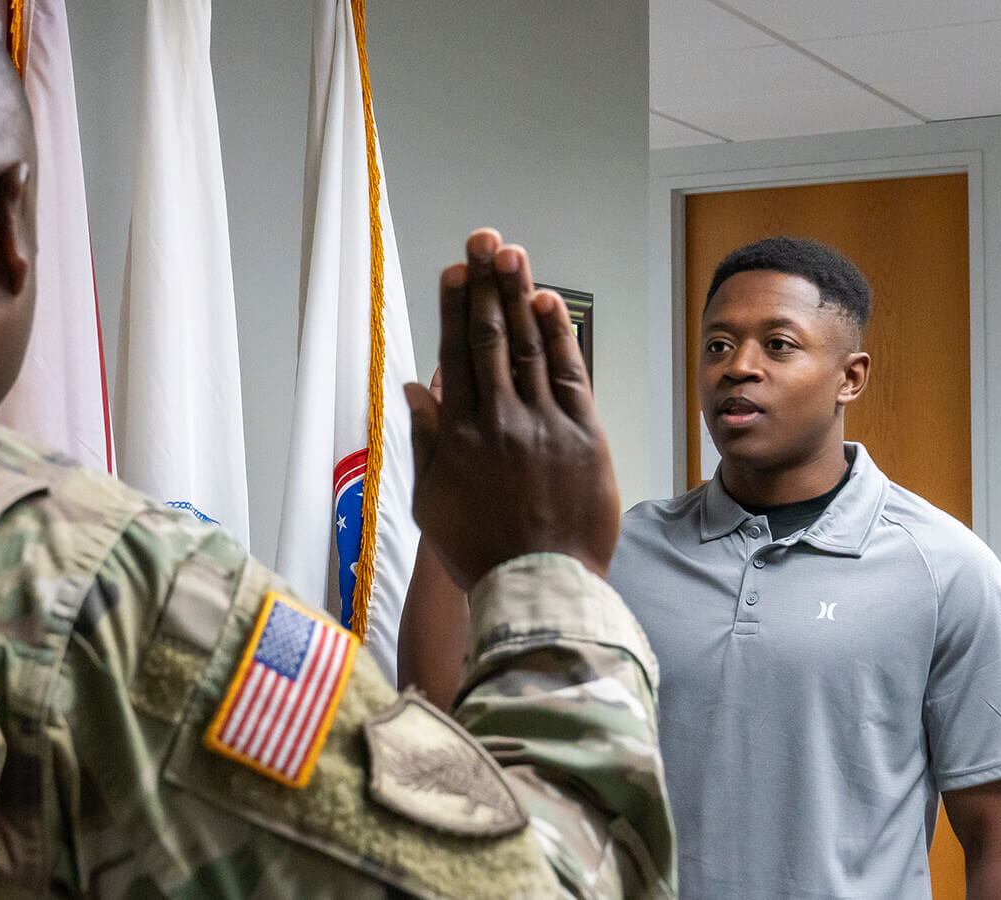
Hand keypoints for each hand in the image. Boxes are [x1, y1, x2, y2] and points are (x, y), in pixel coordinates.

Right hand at [404, 228, 619, 587]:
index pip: (455, 354)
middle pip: (491, 337)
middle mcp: (500, 419)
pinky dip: (560, 337)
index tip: (453, 270)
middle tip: (483, 240)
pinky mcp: (584, 435)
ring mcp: (545, 424)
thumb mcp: (431, 499)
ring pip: (529, 346)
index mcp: (459, 435)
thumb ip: (424, 440)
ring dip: (520, 295)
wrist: (539, 584)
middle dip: (486, 284)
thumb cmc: (480, 550)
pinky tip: (549, 303)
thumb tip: (415, 388)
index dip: (454, 306)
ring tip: (512, 255)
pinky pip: (571, 374)